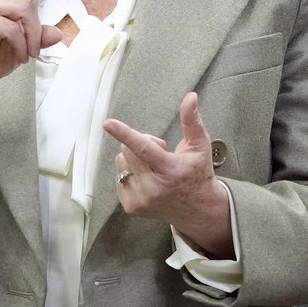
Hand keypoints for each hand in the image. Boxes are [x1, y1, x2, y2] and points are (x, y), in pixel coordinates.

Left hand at [103, 92, 233, 258]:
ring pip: (120, 163)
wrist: (198, 209)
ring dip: (132, 159)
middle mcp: (154, 188)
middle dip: (140, 144)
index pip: (144, 149)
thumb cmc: (197, 174)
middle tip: (159, 151)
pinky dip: (129, 174)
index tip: (108, 123)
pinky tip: (147, 179)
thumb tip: (190, 97)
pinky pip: (118, 178)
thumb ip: (192, 121)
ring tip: (152, 167)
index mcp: (171, 170)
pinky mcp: (132, 207)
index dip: (124, 134)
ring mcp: (141, 200)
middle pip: (127, 151)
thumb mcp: (199, 146)